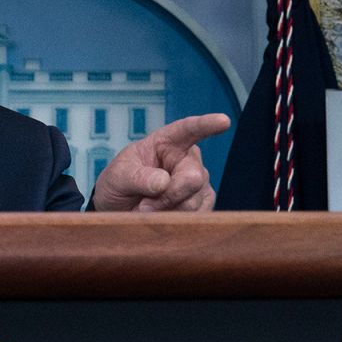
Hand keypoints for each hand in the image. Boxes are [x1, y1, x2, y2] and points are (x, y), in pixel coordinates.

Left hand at [92, 113, 230, 211]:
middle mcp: (188, 159)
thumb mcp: (118, 176)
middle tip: (144, 206)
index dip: (207, 124)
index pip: (189, 129)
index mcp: (168, 141)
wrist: (120, 209)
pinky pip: (197, 216)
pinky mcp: (203, 203)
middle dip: (168, 196)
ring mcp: (199, 182)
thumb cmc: (119, 184)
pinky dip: (176, 221)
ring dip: (167, 211)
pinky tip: (162, 215)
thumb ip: (138, 177)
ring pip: (194, 201)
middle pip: (193, 177)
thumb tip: (164, 182)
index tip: (223, 121)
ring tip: (147, 208)